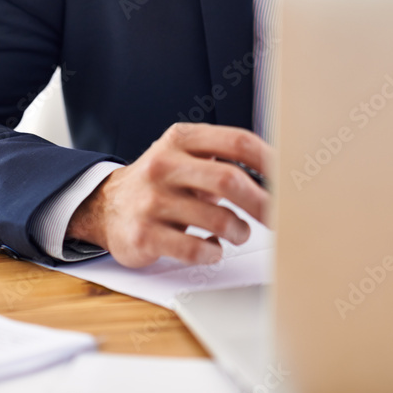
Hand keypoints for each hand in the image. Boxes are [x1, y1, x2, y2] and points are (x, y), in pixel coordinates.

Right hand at [66, 123, 271, 268]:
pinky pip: (194, 249)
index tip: (289, 178)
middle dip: (262, 202)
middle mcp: (164, 165)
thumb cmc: (160, 182)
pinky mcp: (143, 234)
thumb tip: (277, 172)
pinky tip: (212, 248)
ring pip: (216, 219)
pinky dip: (213, 252)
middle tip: (277, 217)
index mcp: (181, 139)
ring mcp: (152, 200)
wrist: (104, 206)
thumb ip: (222, 159)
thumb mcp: (184, 156)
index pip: (237, 141)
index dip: (270, 160)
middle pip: (229, 179)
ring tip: (240, 233)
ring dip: (239, 231)